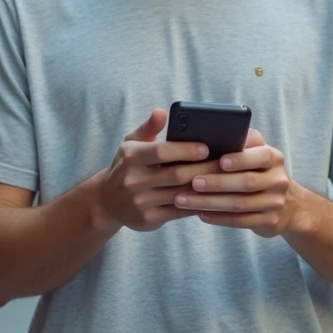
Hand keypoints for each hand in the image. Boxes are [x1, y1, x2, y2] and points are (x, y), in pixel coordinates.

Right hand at [97, 110, 221, 231]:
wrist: (107, 201)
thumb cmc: (126, 166)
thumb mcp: (131, 143)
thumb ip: (149, 128)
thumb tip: (162, 112)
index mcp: (131, 157)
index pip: (162, 152)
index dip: (186, 150)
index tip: (207, 148)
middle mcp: (133, 180)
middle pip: (176, 175)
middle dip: (204, 169)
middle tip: (225, 164)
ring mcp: (140, 202)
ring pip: (181, 195)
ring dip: (204, 188)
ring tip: (224, 179)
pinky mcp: (148, 220)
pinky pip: (179, 213)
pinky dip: (197, 205)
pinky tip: (211, 197)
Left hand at [174, 129, 299, 237]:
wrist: (288, 205)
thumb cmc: (260, 171)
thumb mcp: (257, 152)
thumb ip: (242, 142)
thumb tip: (214, 133)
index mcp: (274, 158)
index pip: (260, 156)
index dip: (240, 160)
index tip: (220, 161)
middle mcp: (278, 180)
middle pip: (246, 182)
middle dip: (217, 183)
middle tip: (193, 182)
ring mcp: (275, 203)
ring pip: (240, 204)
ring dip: (210, 202)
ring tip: (186, 200)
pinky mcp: (269, 222)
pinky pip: (240, 221)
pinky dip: (218, 218)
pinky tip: (200, 214)